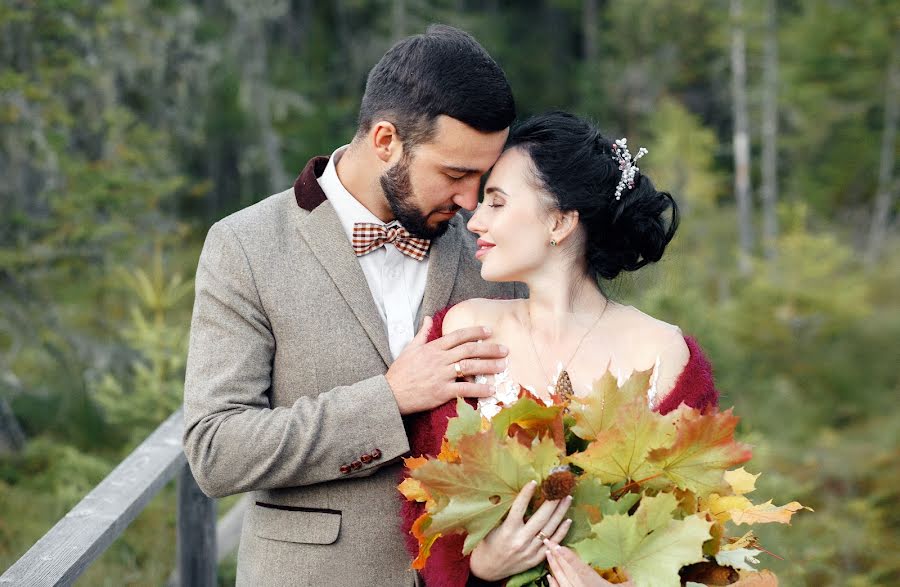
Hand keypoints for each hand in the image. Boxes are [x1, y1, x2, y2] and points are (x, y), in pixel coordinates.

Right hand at [387, 316, 509, 414]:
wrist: (391, 393)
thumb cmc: (400, 372)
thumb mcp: (409, 348)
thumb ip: (422, 333)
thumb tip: (428, 318)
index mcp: (433, 348)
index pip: (458, 336)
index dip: (475, 332)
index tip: (489, 331)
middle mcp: (440, 359)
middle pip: (469, 350)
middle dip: (489, 348)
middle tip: (505, 349)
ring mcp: (442, 375)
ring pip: (470, 367)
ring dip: (489, 366)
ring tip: (503, 366)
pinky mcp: (442, 392)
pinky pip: (465, 389)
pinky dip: (479, 390)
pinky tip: (491, 390)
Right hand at [469, 481, 573, 581]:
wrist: (488, 569)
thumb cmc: (488, 543)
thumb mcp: (492, 526)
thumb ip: (506, 514)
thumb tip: (521, 497)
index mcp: (508, 530)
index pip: (519, 507)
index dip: (526, 494)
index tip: (534, 481)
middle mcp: (520, 540)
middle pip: (541, 518)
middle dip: (552, 501)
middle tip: (560, 488)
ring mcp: (530, 550)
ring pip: (550, 529)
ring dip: (560, 512)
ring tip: (567, 499)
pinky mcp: (536, 558)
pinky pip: (552, 543)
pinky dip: (562, 531)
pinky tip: (568, 520)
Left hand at [545, 545, 632, 586]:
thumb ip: (626, 580)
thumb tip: (631, 573)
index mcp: (591, 581)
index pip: (577, 565)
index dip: (567, 555)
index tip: (557, 545)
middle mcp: (580, 586)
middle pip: (565, 569)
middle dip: (555, 555)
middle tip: (546, 541)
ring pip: (559, 578)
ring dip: (552, 566)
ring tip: (547, 553)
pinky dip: (553, 584)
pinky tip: (548, 577)